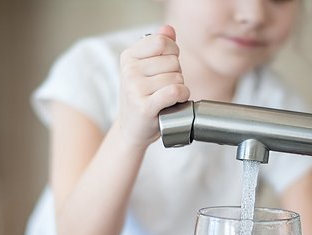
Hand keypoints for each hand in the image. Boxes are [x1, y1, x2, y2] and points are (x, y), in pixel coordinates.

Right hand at [118, 25, 189, 148]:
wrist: (132, 129)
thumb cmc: (143, 97)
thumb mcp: (146, 68)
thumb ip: (158, 46)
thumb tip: (168, 29)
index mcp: (128, 57)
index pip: (163, 41)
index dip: (173, 53)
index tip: (166, 66)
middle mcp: (129, 71)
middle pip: (173, 61)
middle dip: (176, 74)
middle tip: (164, 87)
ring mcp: (135, 89)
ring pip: (176, 77)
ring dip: (179, 87)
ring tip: (166, 97)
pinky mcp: (145, 107)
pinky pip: (175, 91)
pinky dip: (182, 96)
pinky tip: (176, 101)